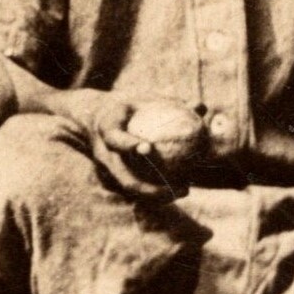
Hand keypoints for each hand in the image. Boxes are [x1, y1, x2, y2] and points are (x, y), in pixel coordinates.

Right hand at [53, 89, 183, 198]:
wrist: (91, 118)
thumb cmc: (125, 105)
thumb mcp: (142, 97)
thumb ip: (171, 102)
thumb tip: (202, 106)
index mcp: (105, 129)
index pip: (115, 139)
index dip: (129, 145)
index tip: (149, 148)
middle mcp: (103, 156)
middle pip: (125, 179)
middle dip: (153, 189)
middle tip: (183, 185)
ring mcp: (106, 172)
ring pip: (132, 191)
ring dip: (158, 196)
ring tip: (185, 190)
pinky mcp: (111, 180)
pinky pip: (135, 190)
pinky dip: (155, 192)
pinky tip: (178, 188)